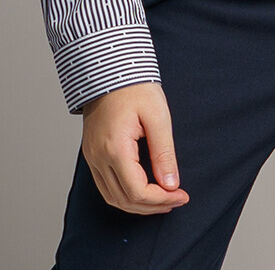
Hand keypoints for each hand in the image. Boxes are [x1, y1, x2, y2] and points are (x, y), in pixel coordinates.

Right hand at [81, 82, 189, 213]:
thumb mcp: (157, 115)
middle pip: (124, 200)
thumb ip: (164, 152)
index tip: (182, 195)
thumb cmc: (135, 87)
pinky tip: (143, 190)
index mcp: (115, 148)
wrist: (110, 69)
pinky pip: (105, 186)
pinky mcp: (92, 153)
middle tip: (176, 200)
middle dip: (152, 206)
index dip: (161, 200)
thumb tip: (172, 184)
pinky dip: (124, 195)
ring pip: (112, 197)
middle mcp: (98, 157)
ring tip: (163, 200)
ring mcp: (92, 157)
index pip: (137, 191)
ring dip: (138, 204)